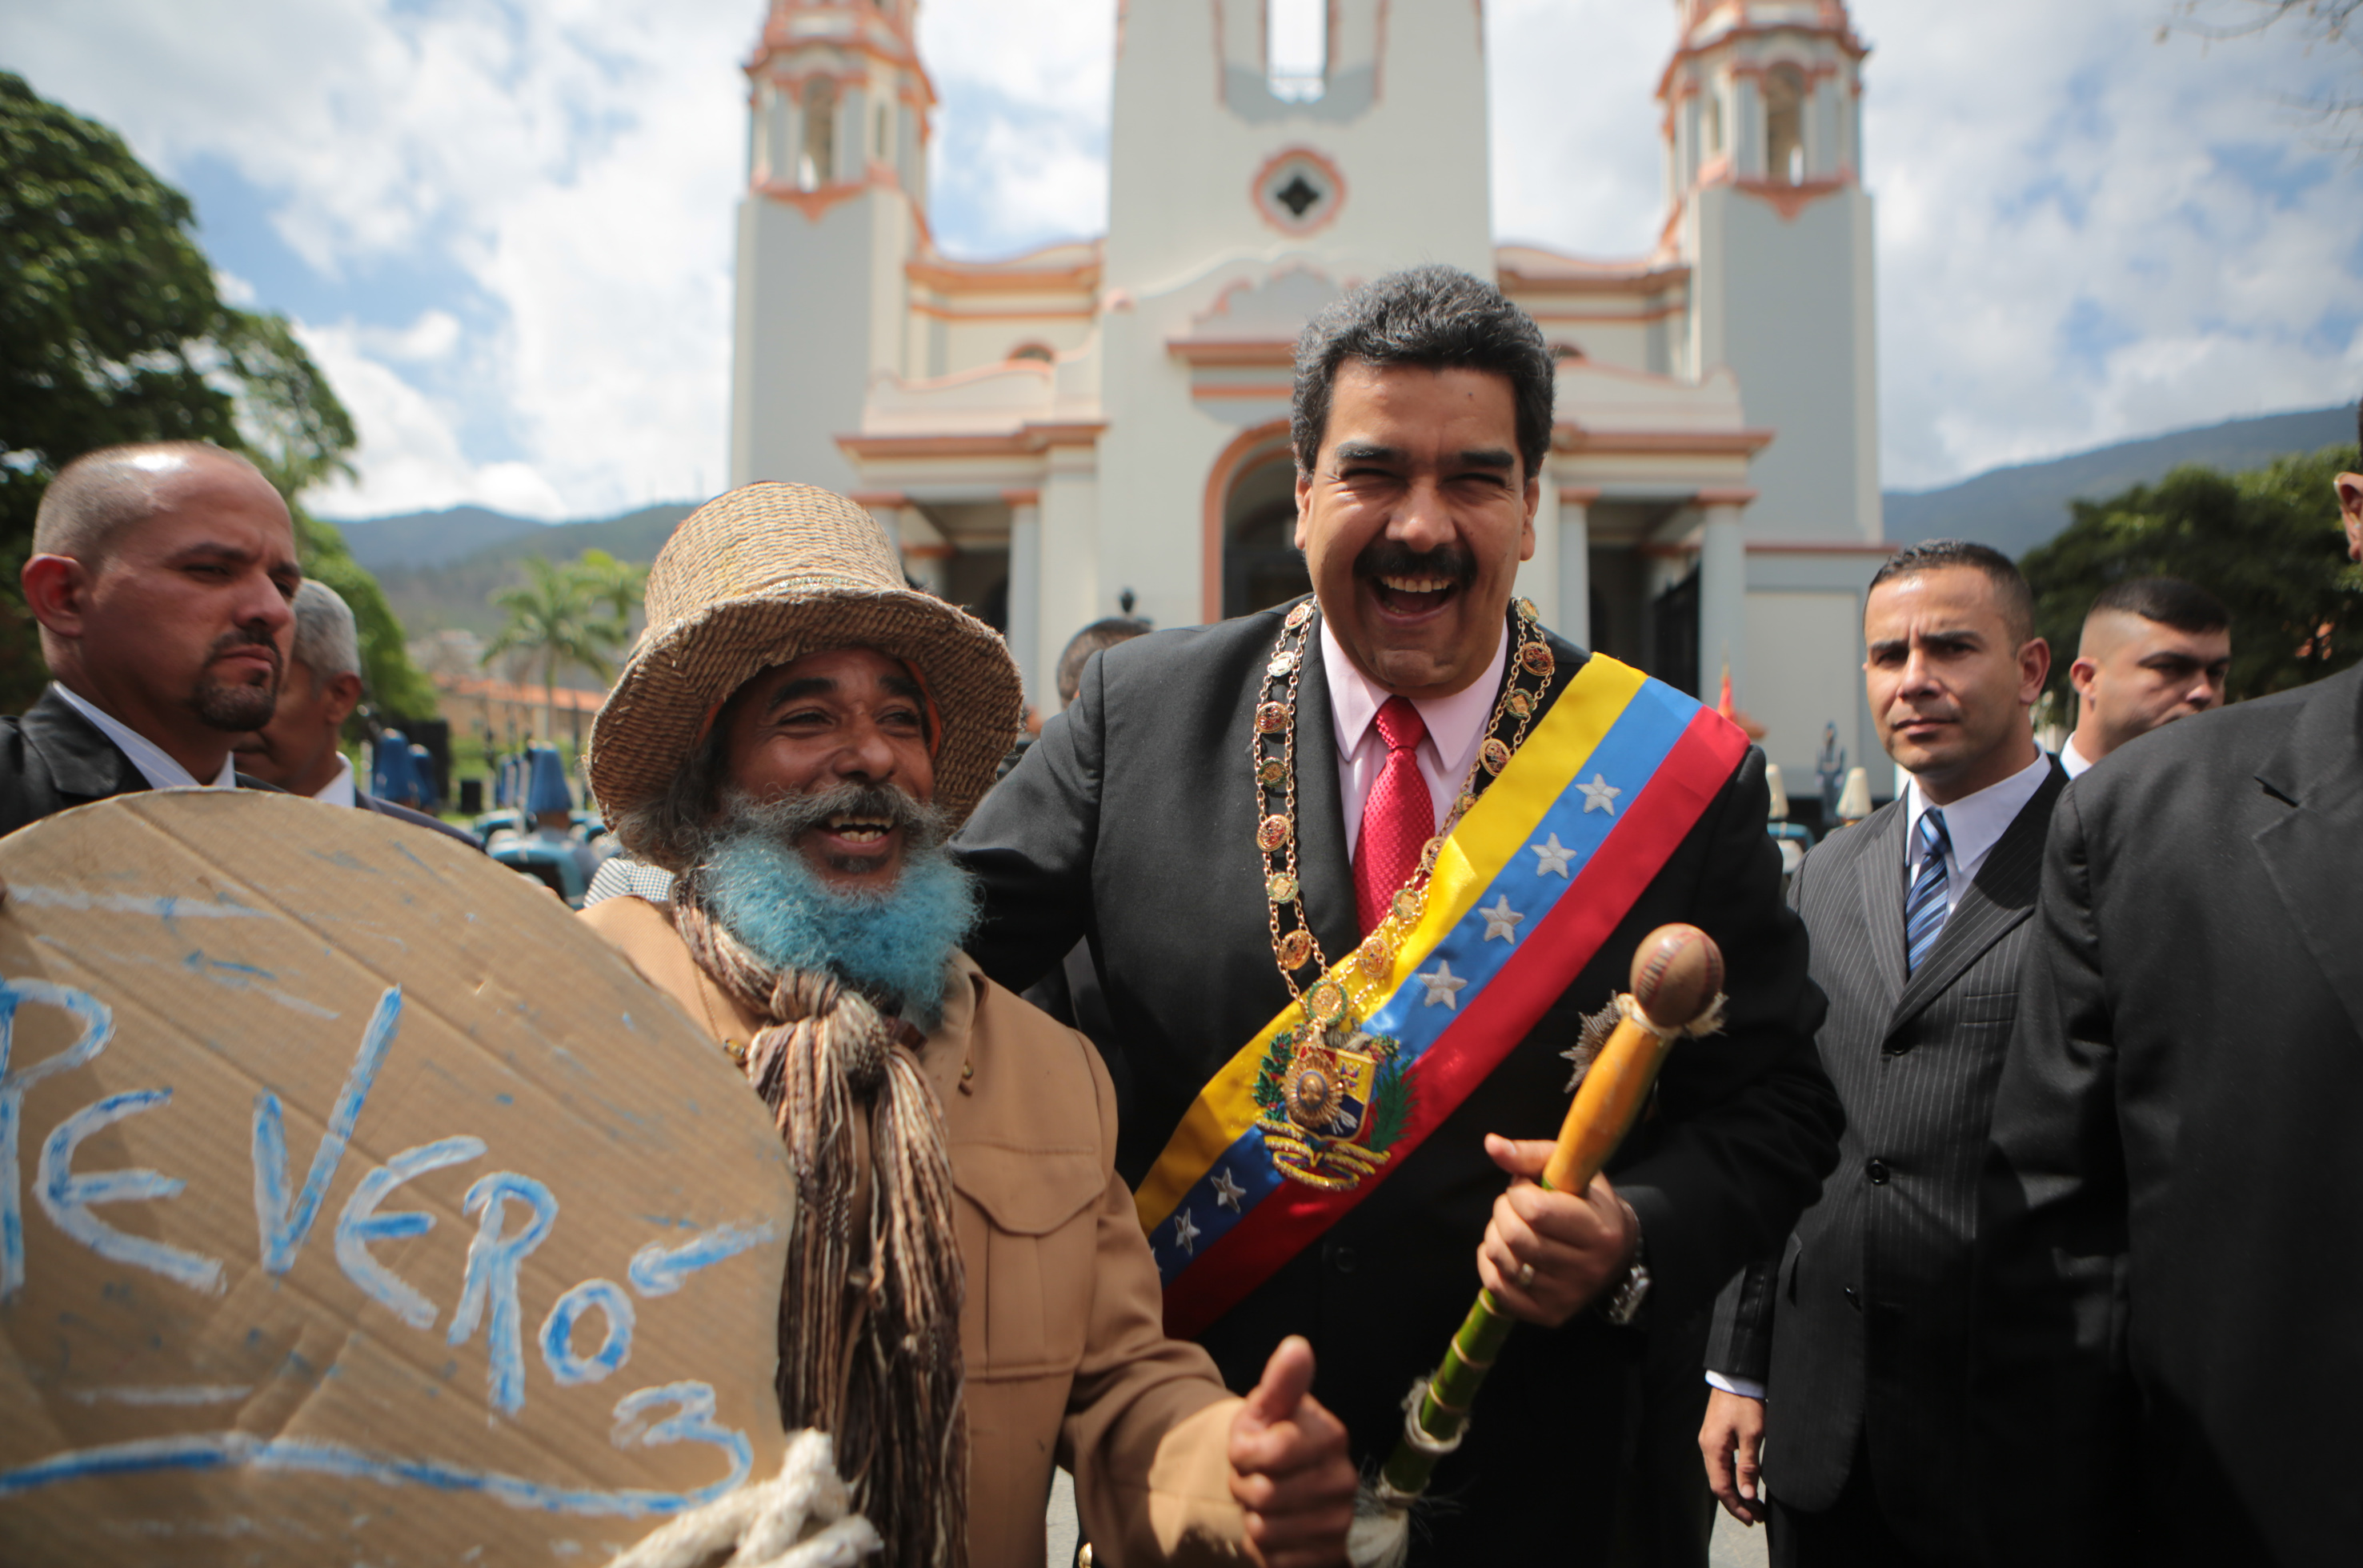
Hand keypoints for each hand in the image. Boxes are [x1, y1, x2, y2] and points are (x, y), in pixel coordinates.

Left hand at [1227, 1335, 1356, 1567]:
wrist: (1279, 1489)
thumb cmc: (1269, 1441)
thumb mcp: (1266, 1408)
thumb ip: (1281, 1381)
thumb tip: (1297, 1346)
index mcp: (1332, 1437)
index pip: (1271, 1452)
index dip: (1244, 1452)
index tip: (1248, 1448)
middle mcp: (1344, 1481)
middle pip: (1265, 1496)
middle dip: (1244, 1488)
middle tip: (1254, 1479)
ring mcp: (1338, 1523)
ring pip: (1266, 1531)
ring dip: (1251, 1519)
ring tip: (1263, 1504)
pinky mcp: (1327, 1557)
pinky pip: (1276, 1561)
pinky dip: (1264, 1551)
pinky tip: (1275, 1532)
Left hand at [1476, 1134, 1635, 1326]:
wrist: (1613, 1252)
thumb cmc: (1586, 1203)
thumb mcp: (1569, 1171)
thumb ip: (1529, 1155)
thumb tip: (1491, 1143)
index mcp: (1599, 1232)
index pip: (1537, 1211)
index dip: (1519, 1191)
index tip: (1526, 1187)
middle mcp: (1588, 1270)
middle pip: (1515, 1236)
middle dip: (1503, 1211)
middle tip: (1515, 1205)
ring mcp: (1567, 1297)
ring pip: (1502, 1260)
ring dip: (1495, 1234)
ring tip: (1513, 1225)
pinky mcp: (1547, 1314)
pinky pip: (1496, 1288)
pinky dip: (1490, 1263)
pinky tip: (1506, 1250)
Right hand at [1698, 1387, 1766, 1524]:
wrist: (1736, 1377)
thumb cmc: (1746, 1404)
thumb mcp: (1752, 1436)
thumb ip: (1749, 1467)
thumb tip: (1747, 1495)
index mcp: (1713, 1449)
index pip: (1720, 1487)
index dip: (1735, 1506)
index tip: (1752, 1519)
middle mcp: (1707, 1447)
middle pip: (1719, 1483)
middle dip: (1738, 1502)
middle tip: (1758, 1516)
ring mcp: (1710, 1441)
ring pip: (1721, 1474)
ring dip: (1737, 1490)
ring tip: (1756, 1504)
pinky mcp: (1716, 1436)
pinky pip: (1723, 1464)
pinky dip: (1734, 1477)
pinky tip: (1747, 1482)